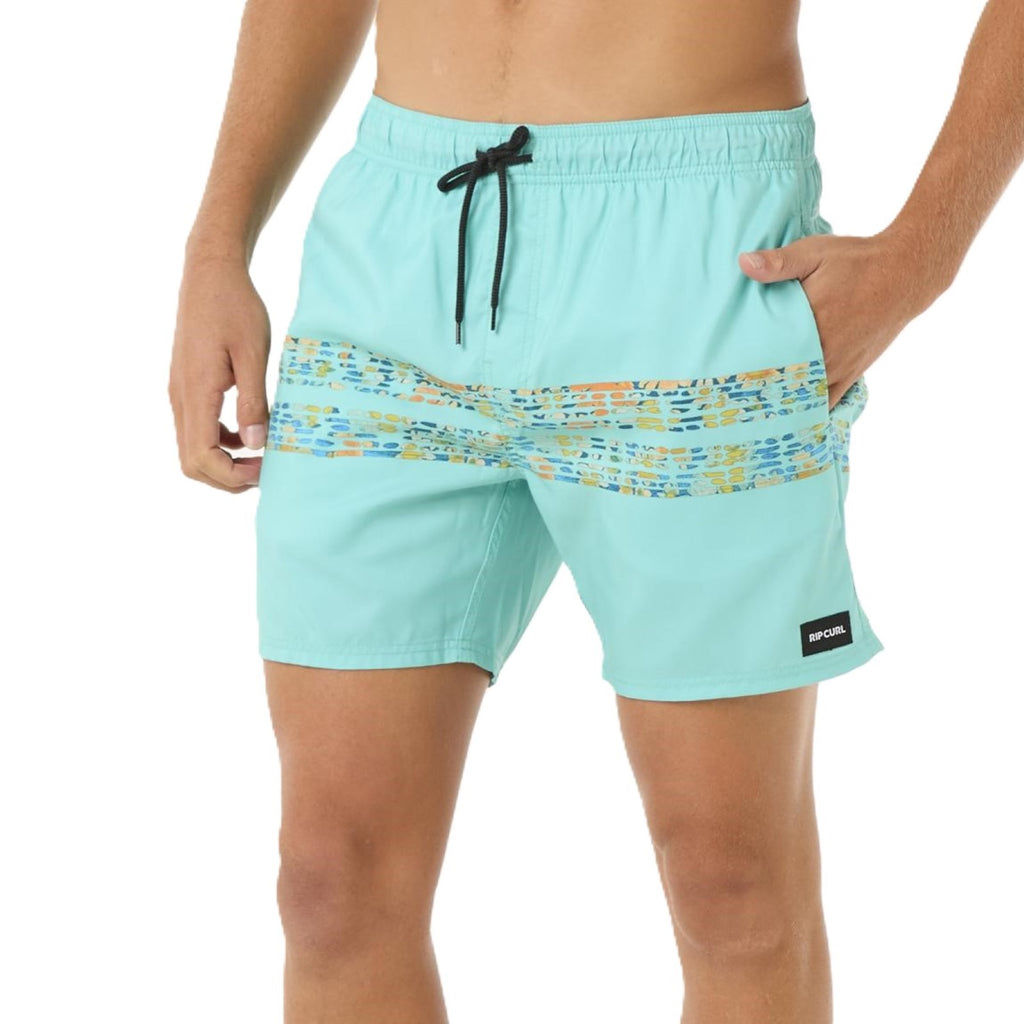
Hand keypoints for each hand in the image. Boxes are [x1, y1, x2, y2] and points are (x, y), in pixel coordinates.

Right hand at [168, 248, 270, 491]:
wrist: (210, 274)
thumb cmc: (235, 307)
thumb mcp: (253, 354)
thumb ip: (254, 402)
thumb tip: (258, 444)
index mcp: (195, 393)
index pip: (201, 458)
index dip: (232, 476)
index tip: (266, 469)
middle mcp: (180, 398)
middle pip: (192, 464)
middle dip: (228, 478)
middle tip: (266, 470)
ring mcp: (181, 393)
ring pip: (193, 449)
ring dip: (225, 463)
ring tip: (262, 456)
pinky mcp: (188, 387)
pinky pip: (198, 429)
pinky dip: (222, 443)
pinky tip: (250, 432)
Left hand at [738, 227, 946, 410]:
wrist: (906, 272)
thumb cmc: (856, 261)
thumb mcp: (816, 252)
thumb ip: (780, 263)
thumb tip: (743, 263)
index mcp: (810, 325)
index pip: (769, 356)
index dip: (744, 373)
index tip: (721, 384)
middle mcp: (826, 352)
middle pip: (783, 384)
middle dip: (757, 396)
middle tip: (729, 408)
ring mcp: (841, 366)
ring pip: (805, 399)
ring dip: (781, 407)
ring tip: (753, 420)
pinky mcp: (854, 372)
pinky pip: (829, 401)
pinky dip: (810, 411)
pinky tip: (791, 423)